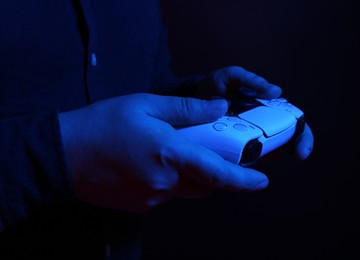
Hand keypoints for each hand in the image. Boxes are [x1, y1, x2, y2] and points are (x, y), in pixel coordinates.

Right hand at [59, 93, 268, 212]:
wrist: (63, 154)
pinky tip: (151, 163)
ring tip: (173, 152)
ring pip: (186, 190)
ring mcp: (152, 198)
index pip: (217, 173)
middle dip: (215, 172)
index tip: (262, 181)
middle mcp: (164, 182)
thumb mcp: (146, 104)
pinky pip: (167, 194)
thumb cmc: (103, 124)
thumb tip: (220, 109)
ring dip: (191, 175)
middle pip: (206, 185)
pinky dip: (170, 180)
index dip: (244, 180)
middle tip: (213, 154)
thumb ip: (188, 109)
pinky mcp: (141, 205)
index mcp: (169, 154)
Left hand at [194, 65, 313, 160]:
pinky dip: (250, 159)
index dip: (303, 136)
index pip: (295, 122)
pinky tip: (246, 162)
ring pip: (269, 150)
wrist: (194, 98)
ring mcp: (251, 135)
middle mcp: (264, 122)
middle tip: (298, 155)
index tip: (301, 150)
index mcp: (268, 106)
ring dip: (273, 154)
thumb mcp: (233, 77)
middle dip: (296, 147)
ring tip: (269, 157)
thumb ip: (251, 81)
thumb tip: (275, 91)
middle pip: (289, 139)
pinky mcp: (236, 144)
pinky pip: (248, 155)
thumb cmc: (218, 85)